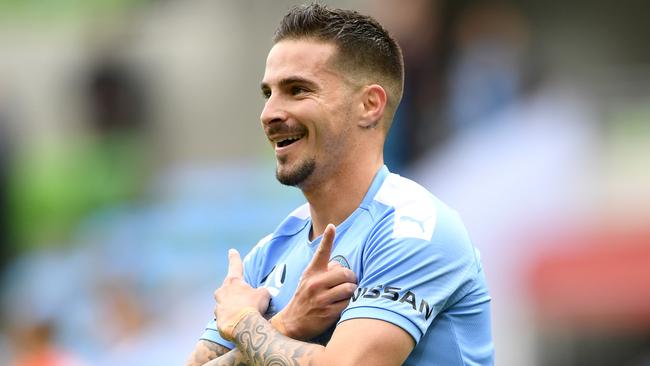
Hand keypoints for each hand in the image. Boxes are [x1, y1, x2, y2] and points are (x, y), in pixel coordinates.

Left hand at [214, 249, 269, 339]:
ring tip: (244, 314)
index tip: (231, 251)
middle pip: (226, 287)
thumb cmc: (253, 306)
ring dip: (232, 306)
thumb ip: (262, 291)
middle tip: (243, 297)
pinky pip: (225, 316)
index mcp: (234, 281)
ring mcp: (218, 305)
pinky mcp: (217, 319)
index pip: (235, 265)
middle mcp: (222, 291)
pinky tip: (239, 323)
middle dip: (233, 291)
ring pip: (225, 303)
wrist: (243, 326)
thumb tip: (262, 293)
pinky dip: (231, 318)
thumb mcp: (264, 294)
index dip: (234, 257)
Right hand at [271, 224, 356, 339]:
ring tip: (346, 295)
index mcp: (312, 272)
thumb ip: (324, 270)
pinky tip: (342, 306)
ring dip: (352, 292)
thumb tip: (340, 265)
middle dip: (351, 278)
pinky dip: (349, 304)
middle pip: (346, 273)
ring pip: (350, 288)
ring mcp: (321, 298)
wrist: (292, 323)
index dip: (327, 238)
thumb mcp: (308, 280)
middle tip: (348, 284)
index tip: (331, 227)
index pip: (321, 252)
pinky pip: (349, 303)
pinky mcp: (328, 312)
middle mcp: (315, 283)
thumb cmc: (305, 298)